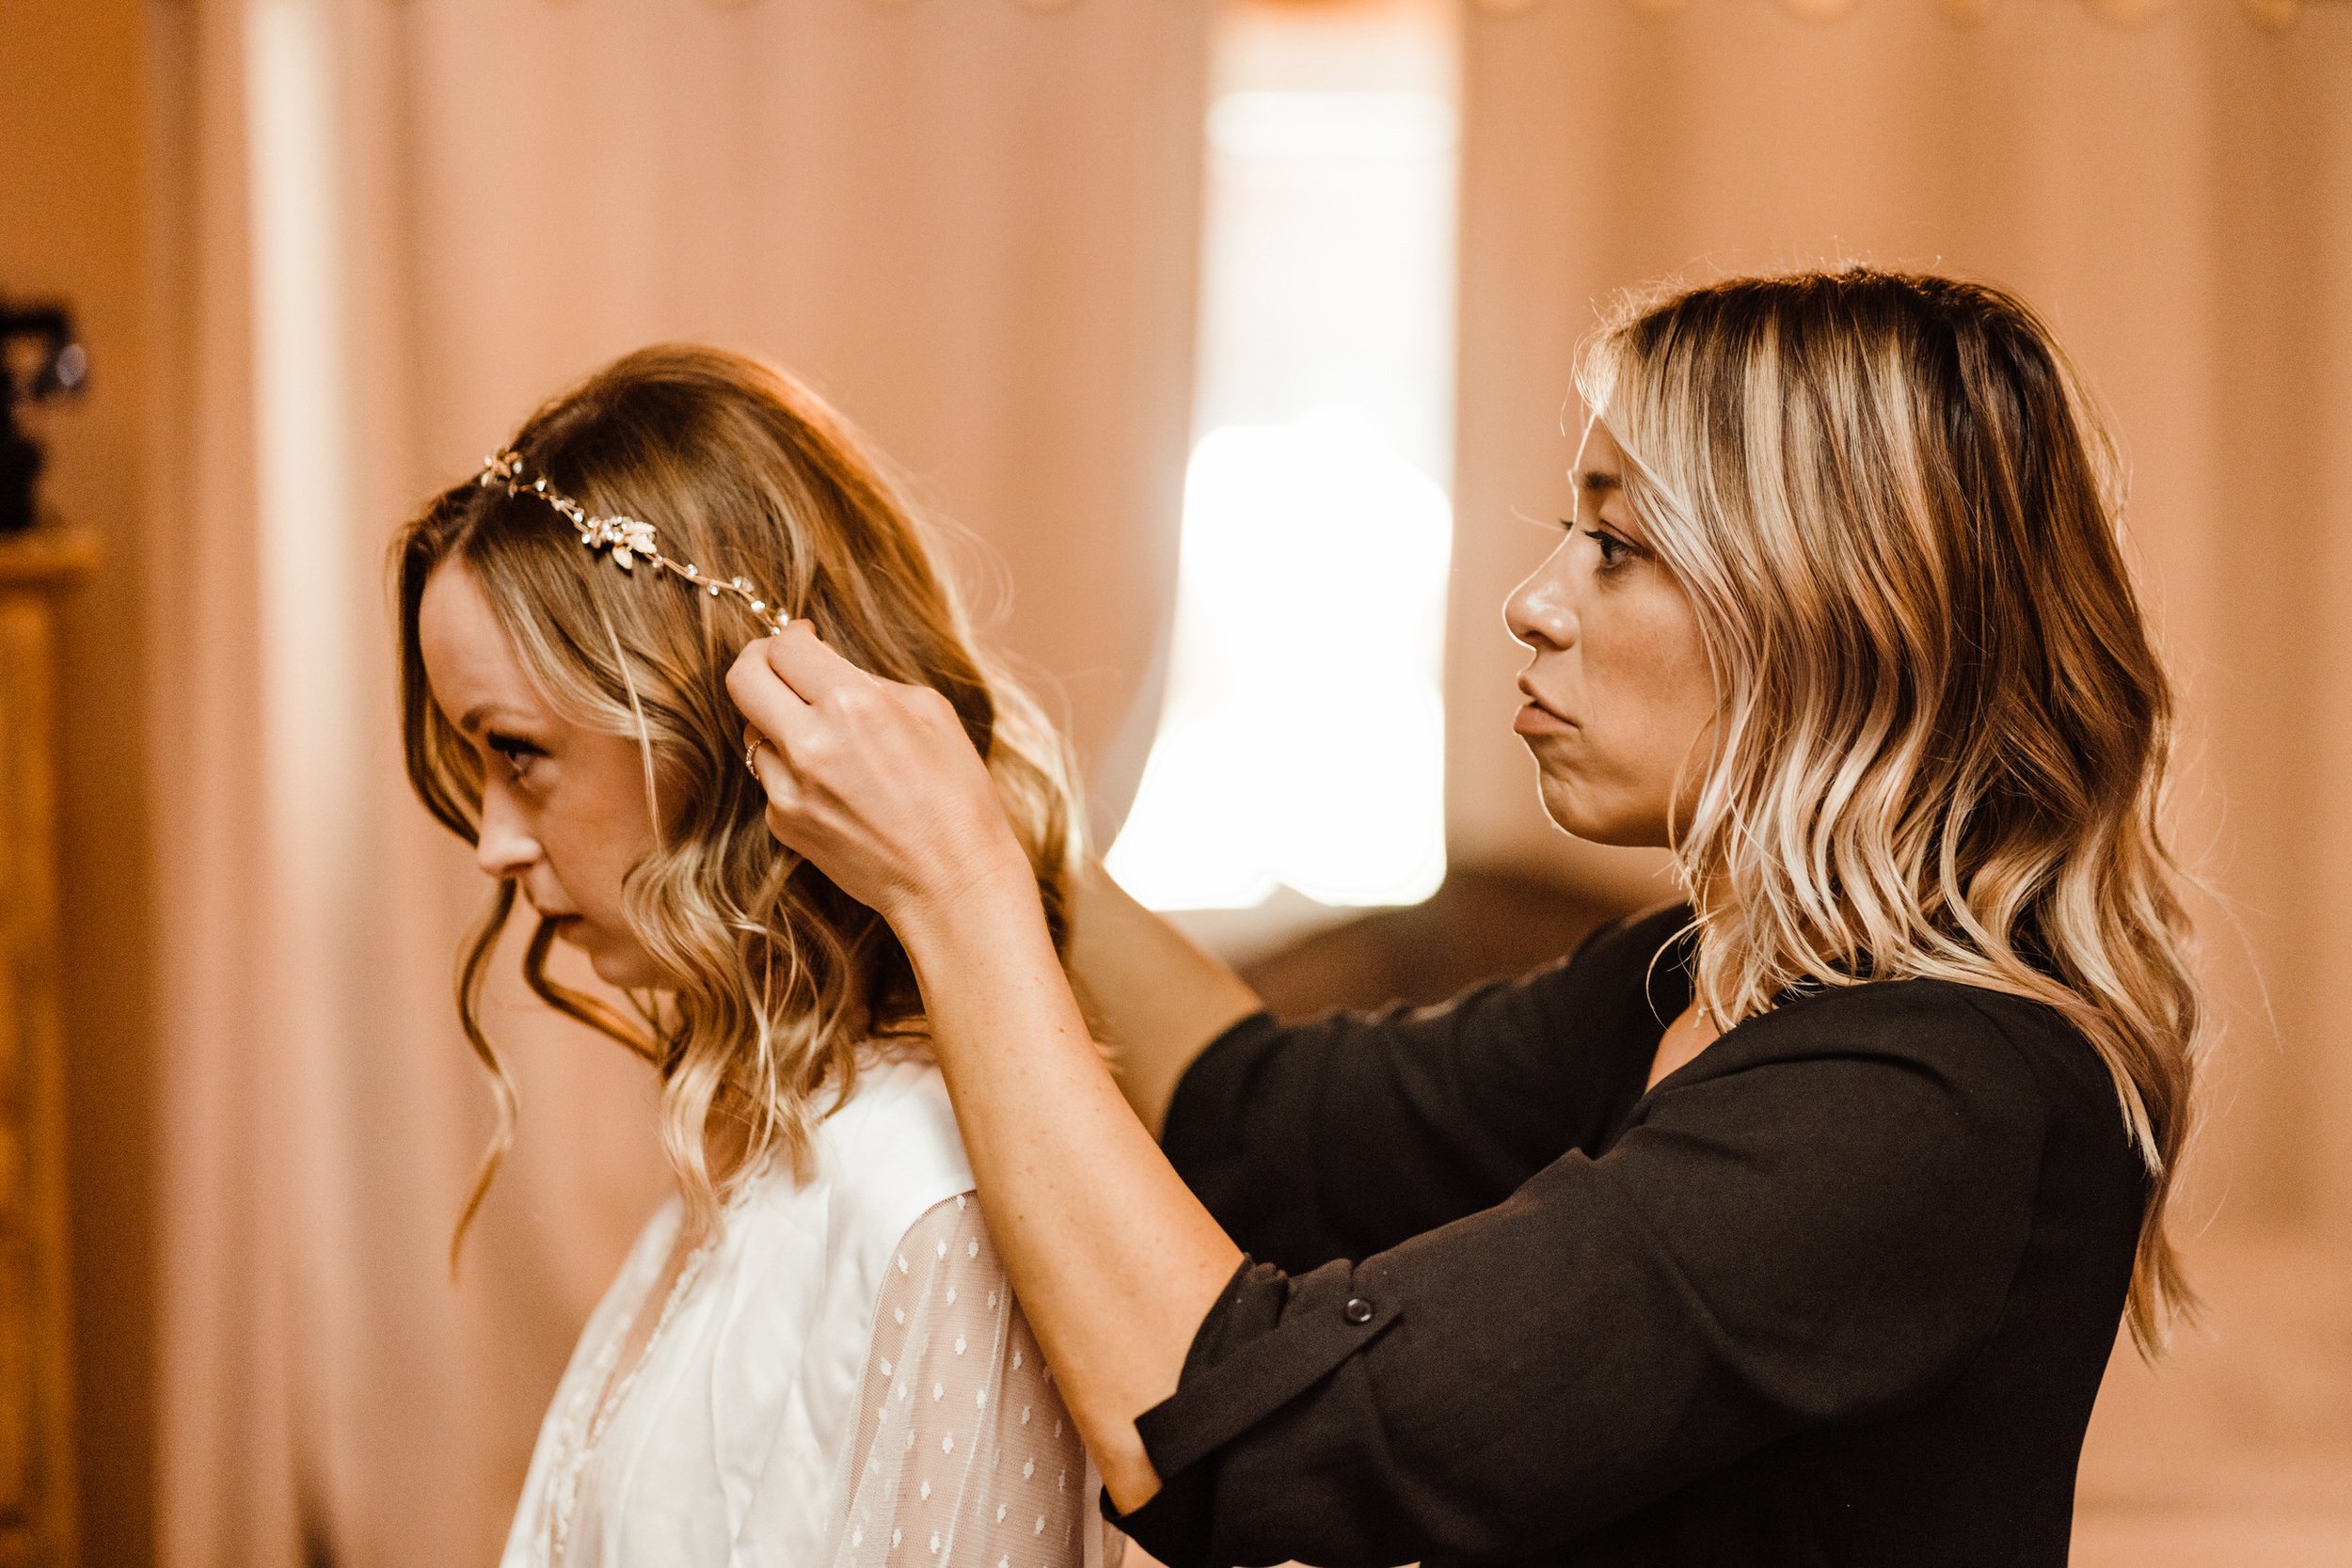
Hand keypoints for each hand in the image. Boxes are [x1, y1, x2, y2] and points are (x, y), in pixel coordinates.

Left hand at [725, 625, 1032, 931]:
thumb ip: (871, 681)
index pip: (786, 647)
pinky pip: (770, 778)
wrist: (952, 881)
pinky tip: (835, 785)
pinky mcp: (783, 823)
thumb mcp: (931, 713)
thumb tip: (827, 666)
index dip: (792, 633)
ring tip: (820, 733)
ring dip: (777, 720)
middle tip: (781, 663)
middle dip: (758, 660)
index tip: (804, 638)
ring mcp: (788, 788)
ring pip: (751, 730)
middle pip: (742, 679)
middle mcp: (810, 743)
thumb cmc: (957, 795)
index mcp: (852, 705)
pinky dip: (792, 769)